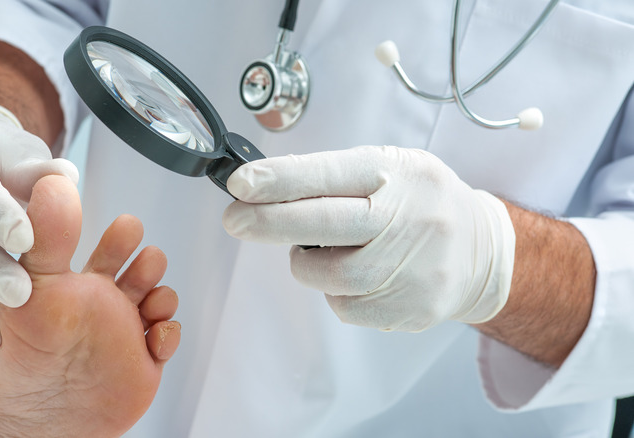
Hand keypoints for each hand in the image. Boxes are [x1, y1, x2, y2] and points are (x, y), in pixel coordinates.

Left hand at [222, 146, 515, 330]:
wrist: (483, 251)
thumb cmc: (420, 202)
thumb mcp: (389, 168)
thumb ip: (332, 177)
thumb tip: (263, 189)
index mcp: (398, 173)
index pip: (329, 174)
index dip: (279, 180)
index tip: (239, 184)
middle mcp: (407, 217)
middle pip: (323, 224)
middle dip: (268, 222)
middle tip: (235, 220)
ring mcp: (412, 267)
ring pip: (327, 273)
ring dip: (307, 263)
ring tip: (322, 249)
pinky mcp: (410, 307)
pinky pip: (345, 305)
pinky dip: (336, 290)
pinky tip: (358, 274)